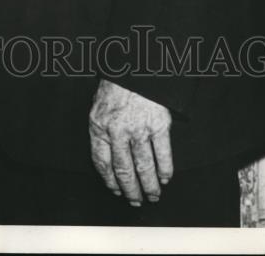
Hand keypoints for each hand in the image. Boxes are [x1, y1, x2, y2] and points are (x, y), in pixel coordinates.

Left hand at [89, 79, 172, 206]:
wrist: (134, 64)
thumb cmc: (115, 85)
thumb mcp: (98, 106)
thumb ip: (101, 131)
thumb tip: (107, 160)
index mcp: (99, 125)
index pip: (102, 162)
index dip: (109, 181)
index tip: (115, 191)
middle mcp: (118, 130)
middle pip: (124, 170)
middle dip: (130, 190)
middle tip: (136, 201)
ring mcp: (139, 128)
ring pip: (144, 167)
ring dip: (149, 186)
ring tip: (152, 196)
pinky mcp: (159, 124)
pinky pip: (163, 154)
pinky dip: (165, 170)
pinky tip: (165, 178)